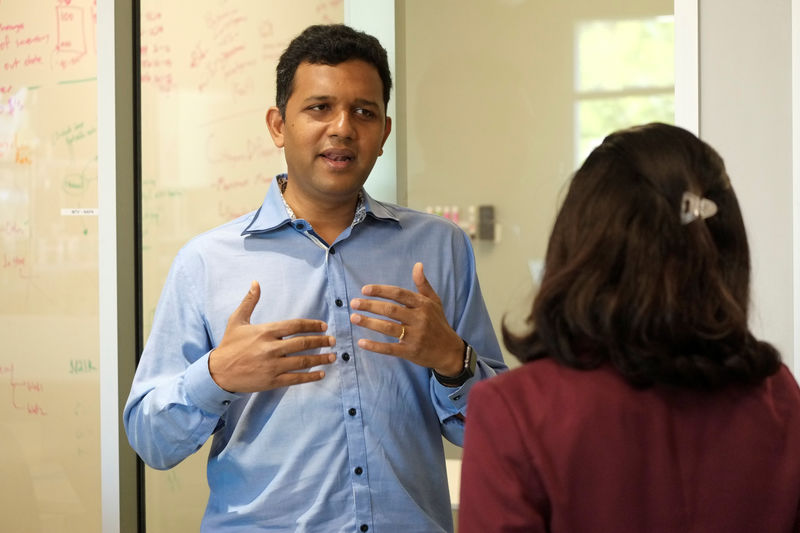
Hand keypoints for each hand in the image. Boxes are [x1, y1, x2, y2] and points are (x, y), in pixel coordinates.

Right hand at [209, 281, 336, 392]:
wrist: (217, 372)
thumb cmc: (229, 345)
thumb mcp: (237, 320)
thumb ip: (249, 302)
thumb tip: (255, 282)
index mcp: (265, 331)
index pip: (295, 326)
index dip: (312, 325)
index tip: (324, 326)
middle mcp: (270, 348)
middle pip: (303, 343)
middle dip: (321, 341)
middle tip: (333, 341)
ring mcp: (272, 366)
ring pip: (302, 361)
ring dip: (320, 358)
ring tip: (332, 356)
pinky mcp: (272, 381)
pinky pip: (296, 378)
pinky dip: (311, 376)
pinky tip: (321, 374)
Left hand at [349, 262, 463, 375]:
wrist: (450, 351)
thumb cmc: (438, 323)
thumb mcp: (434, 302)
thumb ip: (423, 284)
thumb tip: (417, 264)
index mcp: (423, 305)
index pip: (399, 294)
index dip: (381, 291)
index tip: (364, 289)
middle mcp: (419, 319)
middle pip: (391, 310)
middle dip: (370, 305)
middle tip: (354, 303)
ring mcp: (415, 336)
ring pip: (388, 327)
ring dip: (369, 323)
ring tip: (354, 318)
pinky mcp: (410, 352)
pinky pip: (390, 348)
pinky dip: (375, 346)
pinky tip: (362, 342)